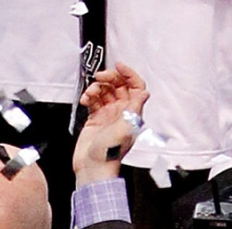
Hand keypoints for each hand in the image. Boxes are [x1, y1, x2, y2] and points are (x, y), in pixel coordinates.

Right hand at [73, 64, 149, 180]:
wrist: (92, 167)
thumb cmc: (109, 153)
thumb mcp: (125, 128)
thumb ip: (134, 109)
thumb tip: (145, 92)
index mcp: (131, 113)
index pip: (135, 86)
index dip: (129, 74)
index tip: (119, 65)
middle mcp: (121, 112)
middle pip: (118, 85)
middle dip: (109, 77)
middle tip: (99, 77)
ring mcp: (108, 114)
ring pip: (104, 91)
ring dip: (96, 87)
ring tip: (90, 93)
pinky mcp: (95, 118)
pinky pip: (93, 100)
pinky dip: (89, 96)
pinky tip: (85, 100)